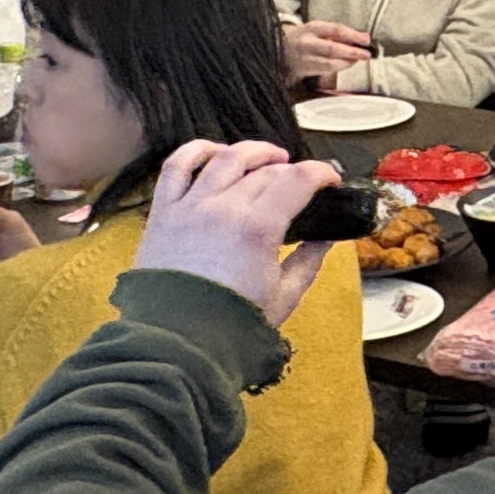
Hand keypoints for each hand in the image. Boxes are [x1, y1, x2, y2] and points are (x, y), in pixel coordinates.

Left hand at [134, 137, 343, 325]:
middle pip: (264, 171)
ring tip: (267, 157)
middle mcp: (223, 208)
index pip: (297, 180)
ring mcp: (190, 206)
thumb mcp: (283, 297)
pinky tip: (215, 152)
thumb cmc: (229, 326)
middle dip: (290, 170)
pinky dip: (197, 151)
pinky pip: (177, 167)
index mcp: (258, 228)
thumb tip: (324, 240)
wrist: (176, 342)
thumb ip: (308, 261)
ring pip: (225, 158)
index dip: (320, 173)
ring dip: (252, 152)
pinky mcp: (164, 213)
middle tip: (301, 181)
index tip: (329, 178)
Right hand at [281, 19, 374, 90]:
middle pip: (331, 49)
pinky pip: (325, 71)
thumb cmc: (305, 36)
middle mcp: (307, 43)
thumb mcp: (316, 29)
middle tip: (366, 54)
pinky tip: (348, 64)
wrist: (278, 47)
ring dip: (347, 62)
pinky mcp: (303, 70)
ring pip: (329, 63)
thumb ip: (335, 34)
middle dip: (351, 52)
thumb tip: (360, 40)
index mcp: (311, 28)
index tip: (366, 39)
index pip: (335, 30)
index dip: (352, 35)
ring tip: (359, 59)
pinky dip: (339, 68)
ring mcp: (304, 58)